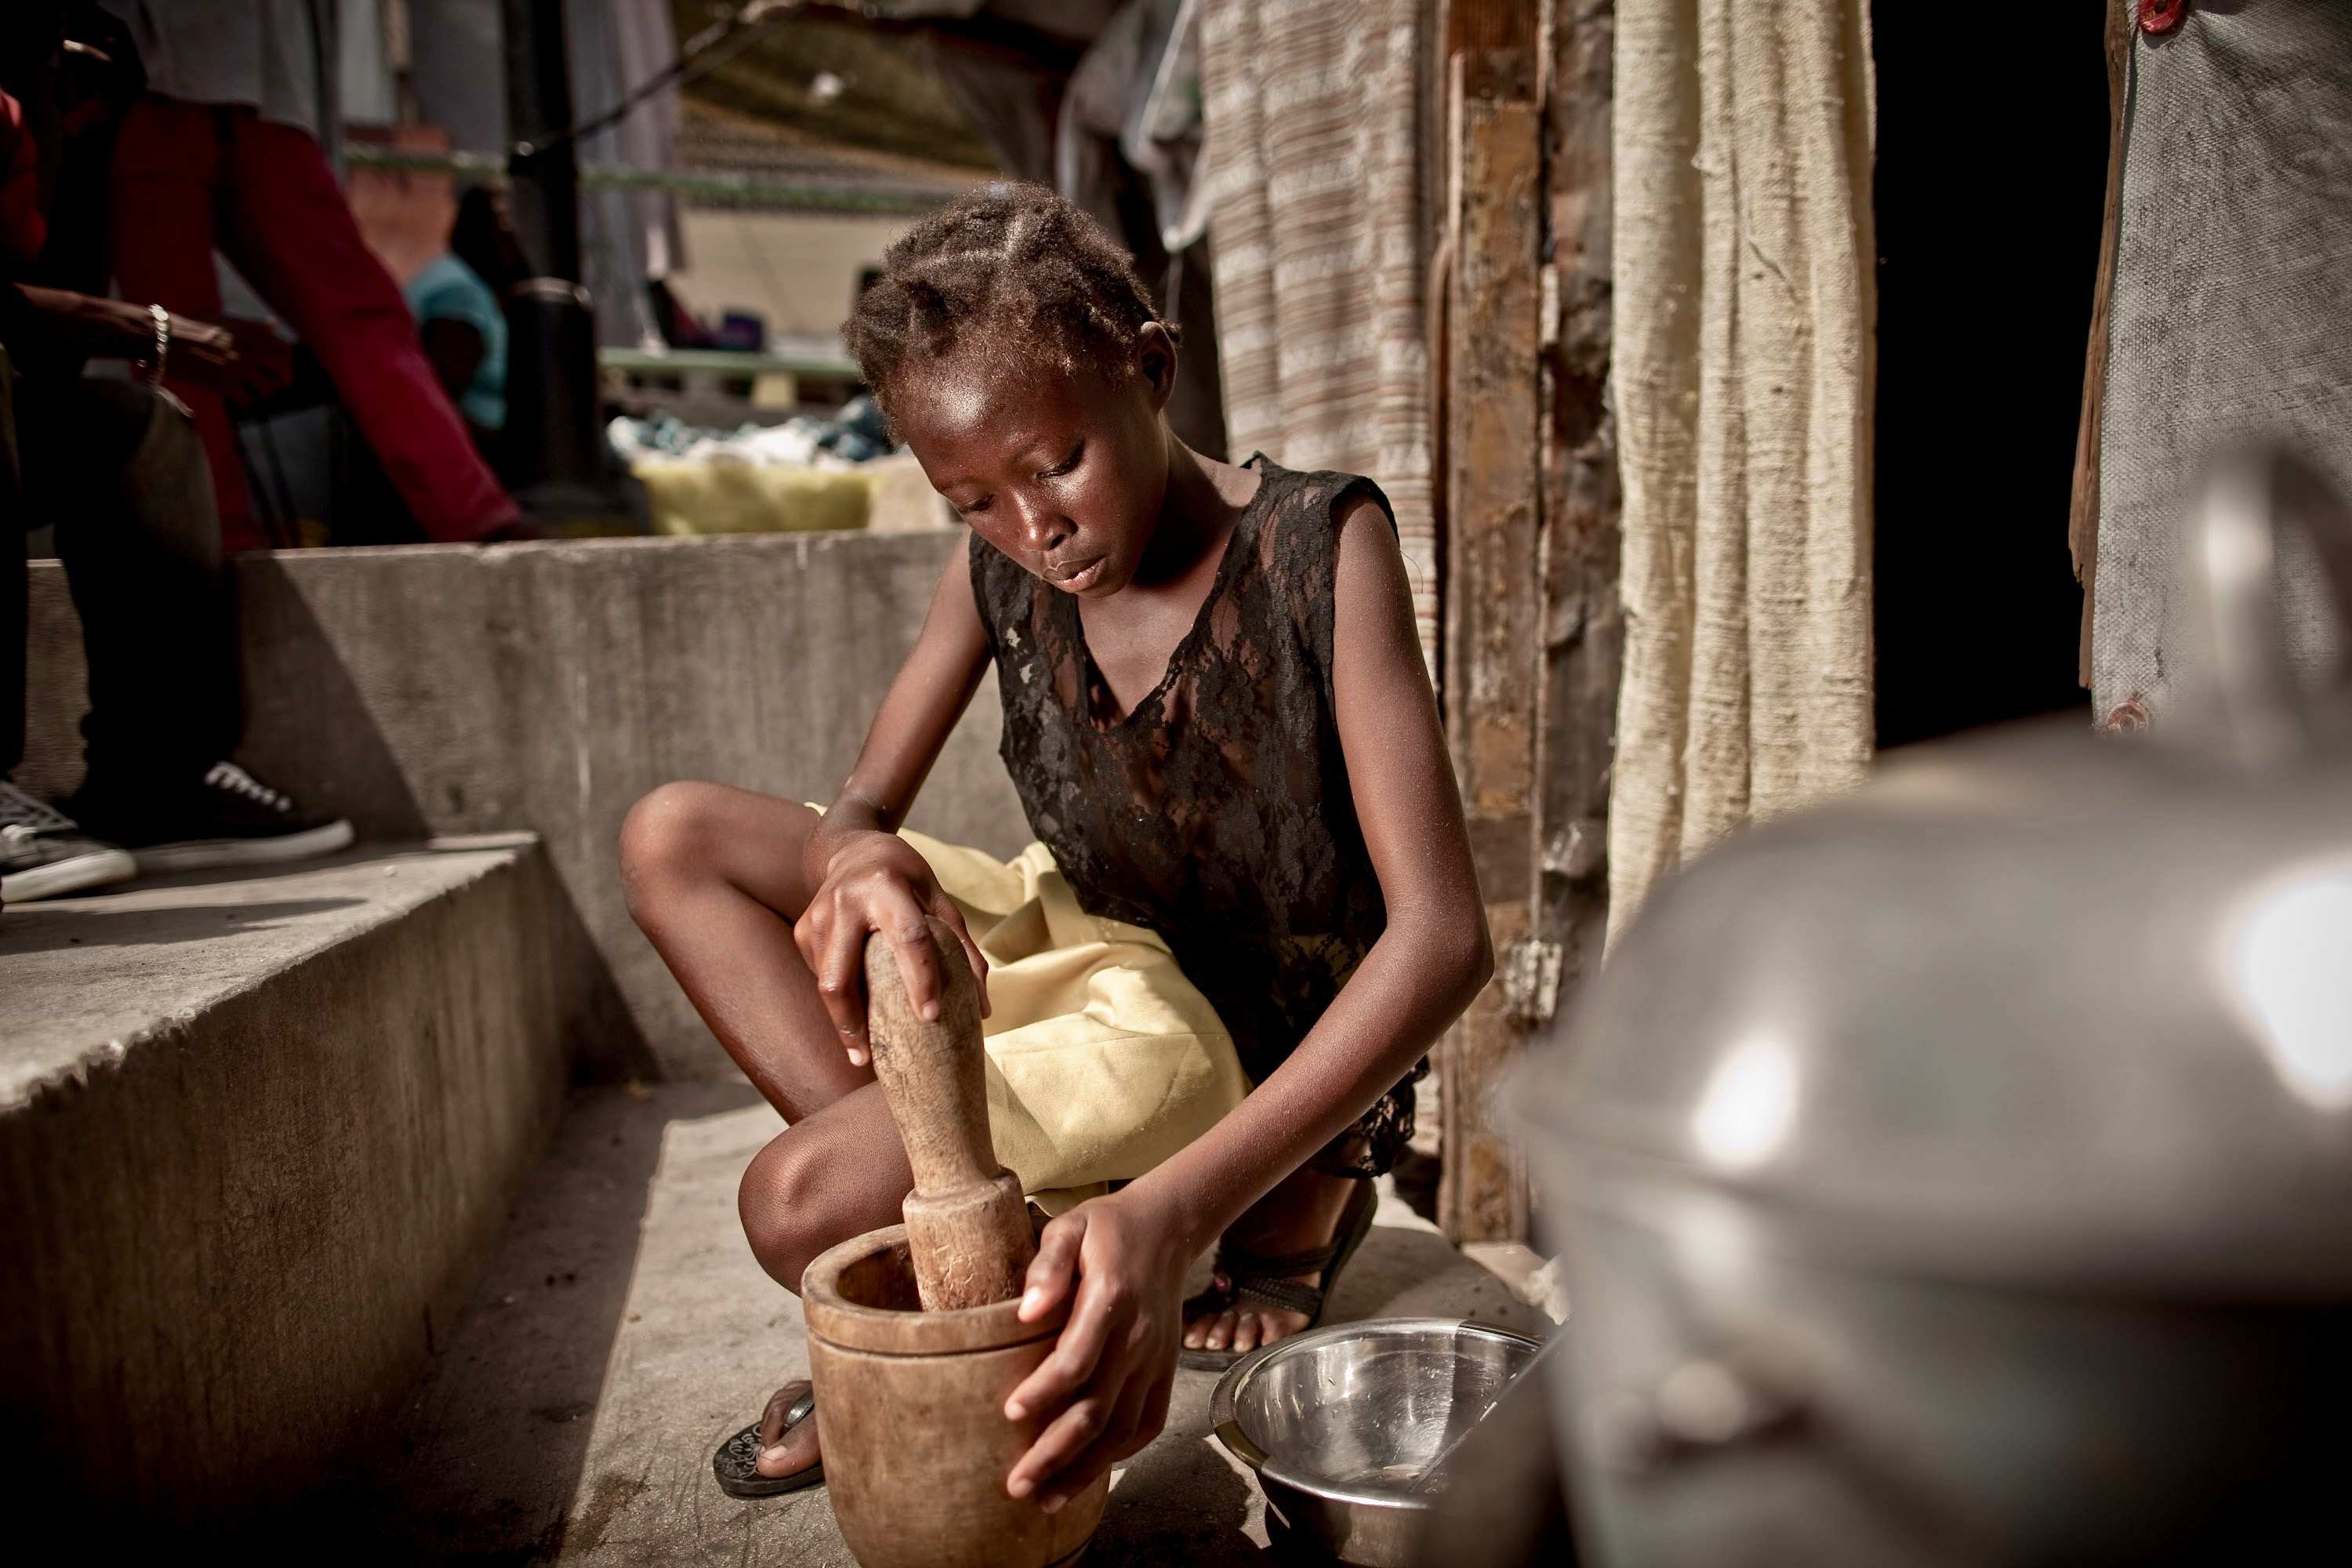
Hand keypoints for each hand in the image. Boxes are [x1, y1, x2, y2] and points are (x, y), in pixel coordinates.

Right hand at [171, 314, 294, 403]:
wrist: (168, 338)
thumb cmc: (193, 327)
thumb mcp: (226, 320)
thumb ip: (252, 325)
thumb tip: (274, 324)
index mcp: (253, 332)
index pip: (286, 351)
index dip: (286, 363)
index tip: (280, 369)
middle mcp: (252, 349)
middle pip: (284, 373)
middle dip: (281, 382)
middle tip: (272, 386)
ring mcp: (240, 366)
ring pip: (268, 389)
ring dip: (261, 393)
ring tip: (251, 391)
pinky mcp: (226, 383)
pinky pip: (247, 400)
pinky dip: (244, 401)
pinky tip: (236, 397)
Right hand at [792, 829, 989, 1065]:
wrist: (851, 848)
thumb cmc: (906, 878)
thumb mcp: (939, 899)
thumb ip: (962, 947)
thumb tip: (982, 1010)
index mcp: (886, 888)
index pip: (906, 939)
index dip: (920, 979)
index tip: (930, 1017)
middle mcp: (844, 902)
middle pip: (839, 977)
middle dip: (851, 1024)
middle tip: (867, 1061)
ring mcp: (816, 917)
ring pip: (824, 983)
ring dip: (842, 1021)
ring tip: (861, 1051)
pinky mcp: (802, 930)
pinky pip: (819, 976)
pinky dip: (838, 999)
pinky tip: (852, 1012)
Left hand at [1003, 1188, 1189, 1511]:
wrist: (1168, 1227)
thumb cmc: (1107, 1228)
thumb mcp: (1071, 1226)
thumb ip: (1047, 1265)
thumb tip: (1026, 1313)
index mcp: (1112, 1298)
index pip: (1078, 1357)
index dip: (1045, 1390)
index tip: (1010, 1413)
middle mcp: (1139, 1338)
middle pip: (1098, 1408)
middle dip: (1056, 1453)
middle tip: (1017, 1485)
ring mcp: (1156, 1359)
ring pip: (1123, 1428)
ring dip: (1086, 1468)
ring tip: (1046, 1499)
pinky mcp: (1165, 1370)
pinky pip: (1148, 1422)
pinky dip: (1121, 1454)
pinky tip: (1090, 1474)